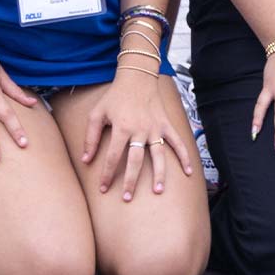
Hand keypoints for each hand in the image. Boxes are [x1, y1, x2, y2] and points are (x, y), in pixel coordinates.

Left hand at [80, 70, 192, 199]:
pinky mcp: (166, 124)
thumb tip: (86, 160)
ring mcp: (155, 128)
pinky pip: (177, 142)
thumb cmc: (115, 97)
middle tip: (127, 198)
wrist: (137, 77)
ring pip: (158, 155)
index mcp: (121, 127)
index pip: (112, 157)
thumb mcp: (97, 114)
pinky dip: (184, 156)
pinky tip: (188, 172)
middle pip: (135, 160)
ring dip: (158, 173)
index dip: (107, 174)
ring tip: (157, 191)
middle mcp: (140, 129)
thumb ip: (91, 137)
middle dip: (131, 181)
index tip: (103, 189)